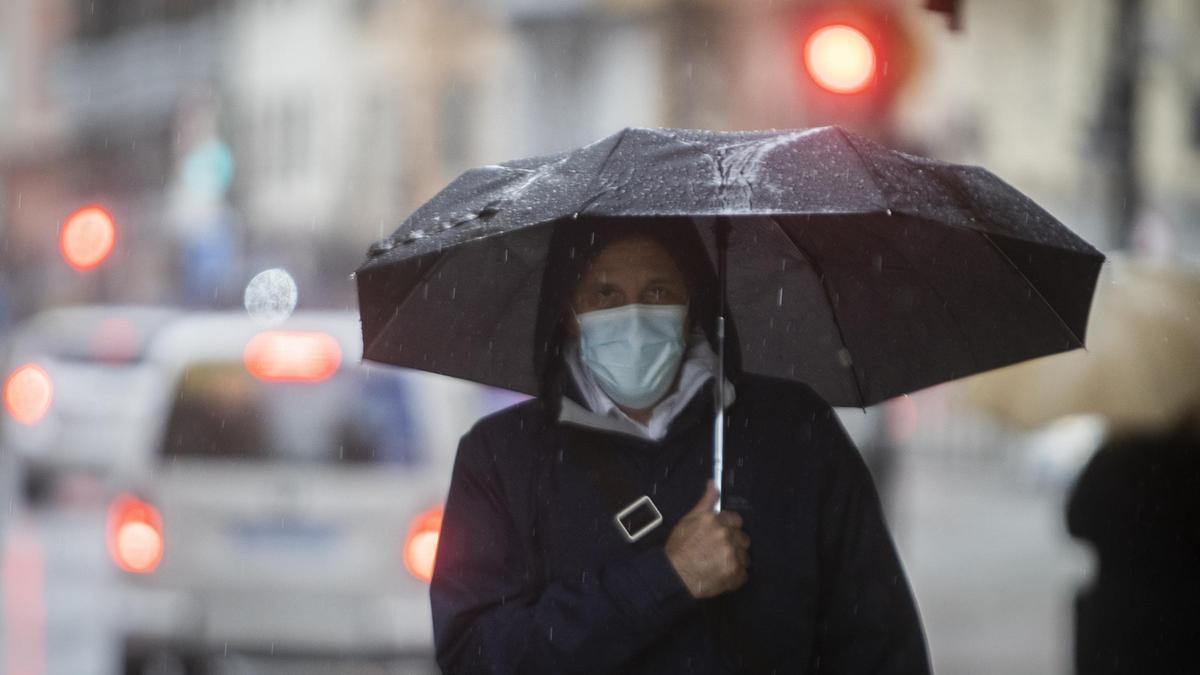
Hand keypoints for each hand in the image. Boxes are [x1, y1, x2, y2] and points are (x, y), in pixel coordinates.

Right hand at [663, 480, 750, 598]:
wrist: (673, 576)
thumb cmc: (678, 548)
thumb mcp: (689, 519)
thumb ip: (706, 501)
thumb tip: (713, 483)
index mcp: (716, 521)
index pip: (736, 520)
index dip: (729, 528)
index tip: (722, 535)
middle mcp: (726, 537)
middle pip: (743, 538)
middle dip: (734, 544)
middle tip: (720, 552)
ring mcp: (731, 556)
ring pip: (745, 556)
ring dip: (736, 560)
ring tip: (719, 564)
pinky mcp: (734, 574)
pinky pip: (744, 574)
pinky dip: (735, 576)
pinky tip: (722, 575)